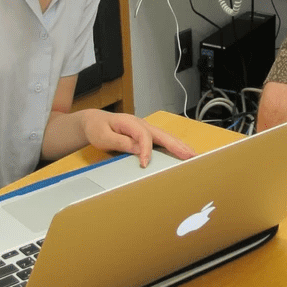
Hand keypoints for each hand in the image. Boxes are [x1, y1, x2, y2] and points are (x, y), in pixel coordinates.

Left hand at [80, 112, 195, 166]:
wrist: (94, 122)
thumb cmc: (97, 128)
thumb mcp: (103, 136)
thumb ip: (120, 142)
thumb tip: (138, 149)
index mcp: (131, 123)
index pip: (143, 136)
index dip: (146, 150)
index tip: (144, 164)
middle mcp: (141, 124)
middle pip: (163, 134)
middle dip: (177, 145)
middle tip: (190, 156)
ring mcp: (145, 129)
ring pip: (166, 136)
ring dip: (180, 145)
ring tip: (193, 155)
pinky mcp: (146, 135)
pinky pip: (162, 140)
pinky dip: (174, 146)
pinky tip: (182, 152)